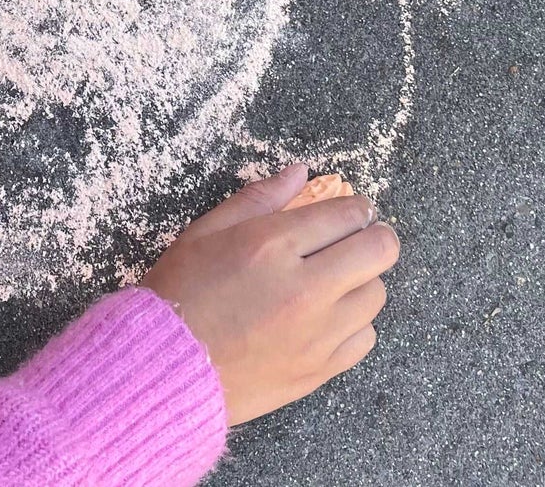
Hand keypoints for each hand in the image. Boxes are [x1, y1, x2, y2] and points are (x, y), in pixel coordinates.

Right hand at [141, 164, 398, 424]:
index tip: (352, 210)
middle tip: (359, 238)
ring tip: (337, 280)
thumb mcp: (208, 230)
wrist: (165, 368)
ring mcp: (317, 334)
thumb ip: (259, 198)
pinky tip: (329, 317)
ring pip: (376, 295)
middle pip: (379, 251)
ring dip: (363, 281)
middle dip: (375, 236)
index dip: (357, 207)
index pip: (347, 215)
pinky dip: (355, 323)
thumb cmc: (180, 291)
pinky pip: (366, 339)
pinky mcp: (319, 370)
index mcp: (273, 245)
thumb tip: (300, 173)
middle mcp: (305, 288)